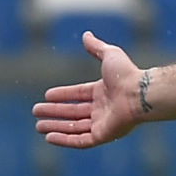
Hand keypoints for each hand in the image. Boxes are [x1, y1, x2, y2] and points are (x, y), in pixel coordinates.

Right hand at [32, 31, 141, 147]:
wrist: (139, 93)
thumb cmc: (126, 74)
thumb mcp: (109, 54)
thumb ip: (96, 47)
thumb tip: (86, 34)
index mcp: (104, 91)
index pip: (79, 94)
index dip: (62, 95)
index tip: (46, 95)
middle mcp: (103, 108)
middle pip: (74, 112)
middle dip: (55, 112)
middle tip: (36, 111)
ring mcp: (103, 123)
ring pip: (74, 127)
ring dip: (56, 127)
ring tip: (38, 126)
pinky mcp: (103, 136)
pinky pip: (80, 141)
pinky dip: (64, 140)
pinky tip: (49, 137)